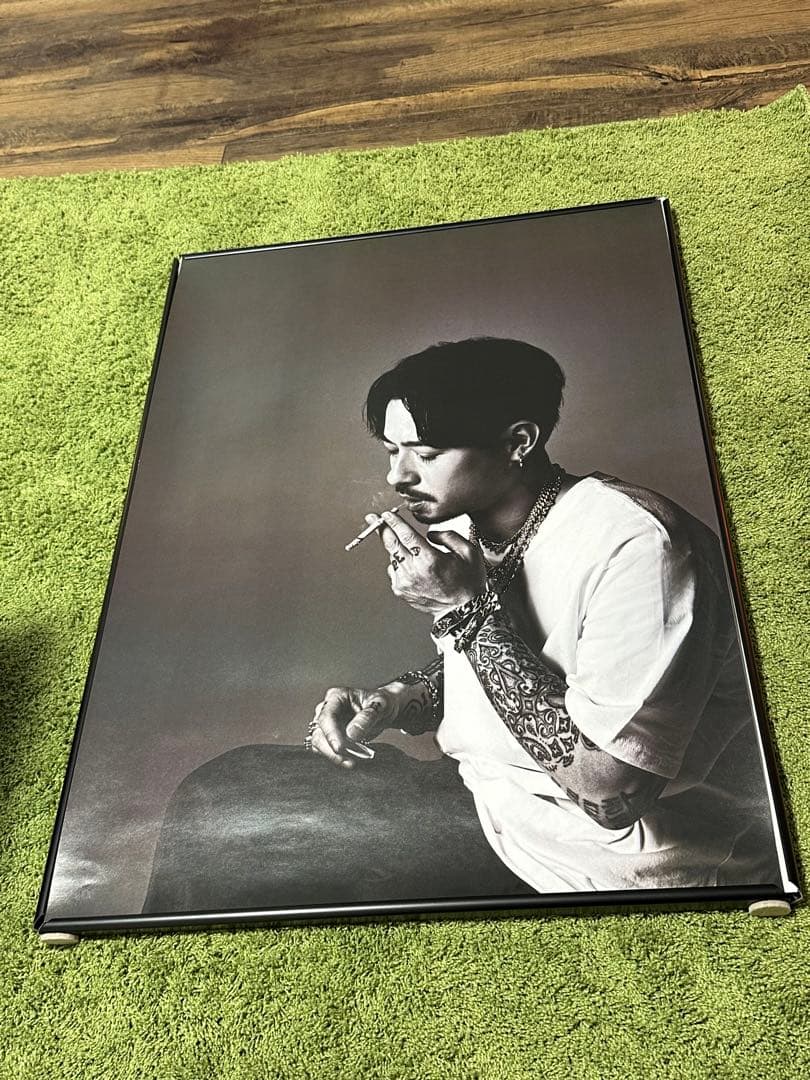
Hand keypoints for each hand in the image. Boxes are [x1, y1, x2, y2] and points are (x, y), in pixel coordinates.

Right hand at [309, 686, 396, 767]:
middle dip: (331, 749)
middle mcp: (327, 709)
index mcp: (336, 696)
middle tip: (349, 760)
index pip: (327, 717)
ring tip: (352, 762)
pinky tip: (351, 761)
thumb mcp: (380, 705)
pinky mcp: (330, 736)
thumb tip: (351, 734)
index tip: (340, 748)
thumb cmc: (381, 703)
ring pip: (319, 744)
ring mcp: (327, 724)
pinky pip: (327, 750)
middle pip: (318, 733)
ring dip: (334, 756)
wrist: (384, 710)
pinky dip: (337, 758)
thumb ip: (366, 717)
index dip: (331, 734)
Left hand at [372, 509, 487, 617]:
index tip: (387, 514)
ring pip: (392, 556)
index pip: (405, 535)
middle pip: (391, 544)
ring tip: (410, 548)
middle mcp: (414, 571)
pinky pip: (394, 570)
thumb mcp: (468, 552)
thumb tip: (430, 534)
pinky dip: (399, 562)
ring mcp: (405, 582)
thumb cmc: (467, 583)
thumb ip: (448, 536)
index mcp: (429, 560)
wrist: (462, 610)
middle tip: (374, 519)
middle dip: (381, 528)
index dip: (394, 522)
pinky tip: (413, 564)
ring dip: (396, 547)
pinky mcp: (401, 590)